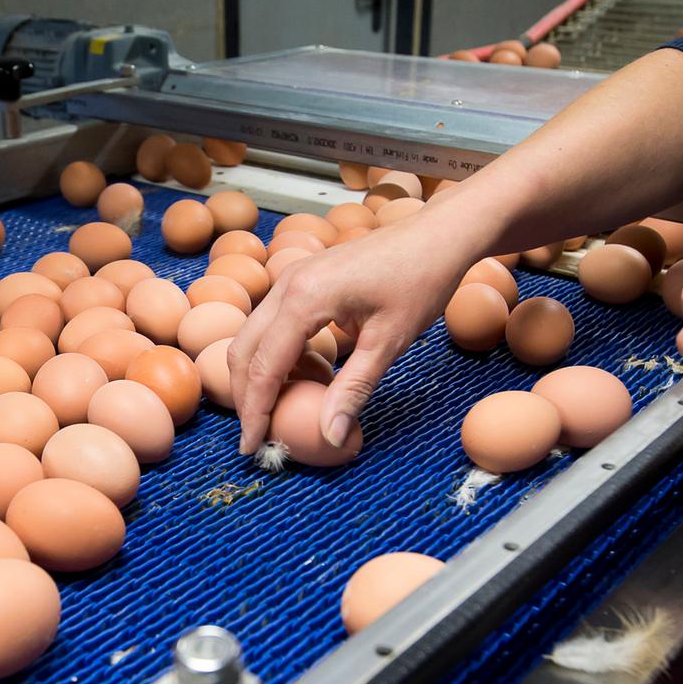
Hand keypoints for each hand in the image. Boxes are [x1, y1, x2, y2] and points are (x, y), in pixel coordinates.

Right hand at [228, 215, 477, 452]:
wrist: (438, 235)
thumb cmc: (420, 280)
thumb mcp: (388, 342)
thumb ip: (352, 390)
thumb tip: (329, 437)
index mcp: (304, 299)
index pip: (263, 367)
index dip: (255, 412)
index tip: (253, 447)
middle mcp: (287, 284)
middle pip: (244, 351)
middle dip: (247, 396)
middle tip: (261, 434)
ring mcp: (292, 278)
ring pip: (256, 337)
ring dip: (265, 375)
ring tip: (293, 407)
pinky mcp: (303, 280)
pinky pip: (276, 324)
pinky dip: (284, 355)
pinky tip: (316, 373)